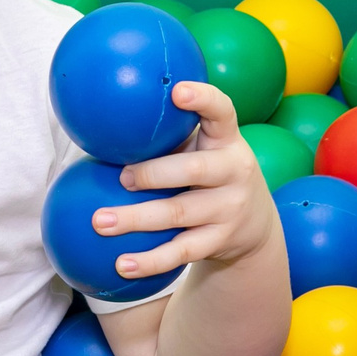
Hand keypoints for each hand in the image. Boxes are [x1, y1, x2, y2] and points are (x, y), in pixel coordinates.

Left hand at [89, 81, 280, 281]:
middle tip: (121, 178)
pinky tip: (122, 265)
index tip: (177, 91)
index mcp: (227, 141)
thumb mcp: (205, 151)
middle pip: (194, 170)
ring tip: (100, 222)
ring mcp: (230, 209)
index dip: (203, 99)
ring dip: (137, 219)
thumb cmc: (211, 176)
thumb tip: (102, 125)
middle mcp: (235, 171)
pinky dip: (150, 260)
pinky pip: (181, 252)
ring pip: (179, 214)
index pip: (222, 111)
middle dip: (154, 173)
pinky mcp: (220, 241)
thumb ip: (172, 137)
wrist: (255, 225)